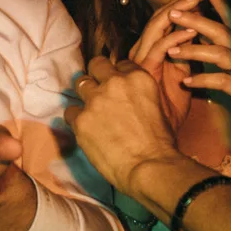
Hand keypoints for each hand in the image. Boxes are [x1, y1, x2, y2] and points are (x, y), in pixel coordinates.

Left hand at [67, 54, 182, 192]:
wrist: (149, 166)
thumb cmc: (160, 143)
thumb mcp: (158, 107)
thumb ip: (139, 94)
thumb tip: (128, 98)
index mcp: (138, 78)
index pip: (121, 63)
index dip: (118, 74)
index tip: (117, 85)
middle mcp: (114, 83)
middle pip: (96, 65)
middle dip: (97, 75)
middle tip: (99, 91)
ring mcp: (95, 100)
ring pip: (80, 84)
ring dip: (85, 95)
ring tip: (92, 111)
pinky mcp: (81, 120)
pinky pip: (70, 112)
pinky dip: (76, 119)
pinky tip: (85, 129)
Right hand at [128, 0, 202, 130]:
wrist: (154, 141)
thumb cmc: (166, 114)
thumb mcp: (181, 80)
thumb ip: (186, 60)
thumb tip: (201, 41)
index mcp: (150, 53)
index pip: (163, 21)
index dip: (180, 6)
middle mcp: (142, 52)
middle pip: (158, 17)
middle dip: (180, 1)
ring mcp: (140, 60)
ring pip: (156, 26)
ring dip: (177, 10)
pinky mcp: (143, 71)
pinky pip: (159, 48)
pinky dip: (175, 37)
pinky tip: (191, 31)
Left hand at [164, 0, 230, 110]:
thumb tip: (208, 38)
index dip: (222, 4)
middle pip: (225, 32)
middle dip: (198, 20)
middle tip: (174, 13)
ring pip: (223, 54)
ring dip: (196, 50)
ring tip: (173, 51)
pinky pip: (224, 82)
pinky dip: (205, 80)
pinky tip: (187, 82)